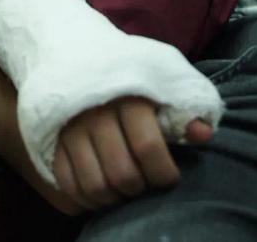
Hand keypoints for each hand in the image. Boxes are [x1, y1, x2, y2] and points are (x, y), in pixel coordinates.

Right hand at [50, 97, 212, 212]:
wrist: (79, 57)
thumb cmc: (130, 81)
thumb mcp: (161, 86)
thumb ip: (183, 111)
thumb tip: (203, 136)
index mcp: (128, 98)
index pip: (148, 147)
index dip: (164, 173)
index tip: (170, 178)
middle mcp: (96, 114)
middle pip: (121, 173)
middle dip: (140, 188)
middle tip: (146, 184)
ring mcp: (70, 129)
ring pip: (95, 184)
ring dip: (114, 198)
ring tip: (125, 191)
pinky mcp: (52, 141)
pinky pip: (68, 184)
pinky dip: (86, 198)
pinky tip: (101, 193)